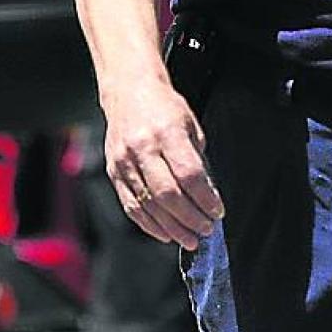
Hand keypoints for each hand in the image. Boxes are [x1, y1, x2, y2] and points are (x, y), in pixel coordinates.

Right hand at [102, 79, 223, 250]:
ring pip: (148, 206)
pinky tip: (165, 233)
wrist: (129, 92)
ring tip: (189, 238)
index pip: (189, 175)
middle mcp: (142, 149)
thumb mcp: (191, 124)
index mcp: (167, 133)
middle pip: (168, 195)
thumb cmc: (165, 107)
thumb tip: (207, 195)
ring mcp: (124, 163)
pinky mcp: (113, 173)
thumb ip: (197, 158)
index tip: (217, 211)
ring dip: (172, 228)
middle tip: (205, 229)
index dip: (204, 198)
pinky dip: (149, 225)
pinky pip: (131, 206)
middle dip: (190, 218)